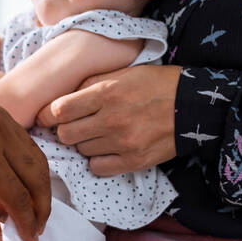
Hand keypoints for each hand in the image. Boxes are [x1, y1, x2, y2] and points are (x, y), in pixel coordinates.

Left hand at [0, 52, 50, 240]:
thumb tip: (2, 216)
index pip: (16, 195)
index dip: (26, 222)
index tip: (30, 240)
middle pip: (36, 176)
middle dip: (42, 207)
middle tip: (38, 229)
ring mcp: (1, 117)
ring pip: (37, 158)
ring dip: (41, 187)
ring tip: (35, 211)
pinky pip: (25, 143)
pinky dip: (31, 166)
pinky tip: (23, 184)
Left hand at [36, 64, 179, 175]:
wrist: (193, 105)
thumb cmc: (155, 85)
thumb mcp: (122, 73)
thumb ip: (89, 84)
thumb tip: (58, 100)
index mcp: (107, 92)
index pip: (58, 110)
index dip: (47, 115)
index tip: (48, 116)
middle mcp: (112, 119)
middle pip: (65, 134)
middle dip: (64, 130)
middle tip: (74, 125)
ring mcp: (123, 142)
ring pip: (81, 150)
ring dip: (83, 143)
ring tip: (98, 133)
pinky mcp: (133, 161)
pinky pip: (97, 167)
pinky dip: (97, 160)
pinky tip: (106, 148)